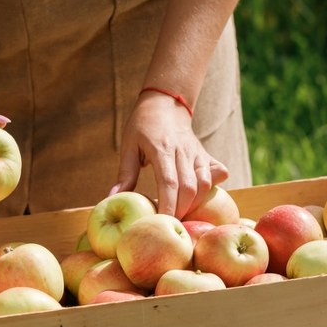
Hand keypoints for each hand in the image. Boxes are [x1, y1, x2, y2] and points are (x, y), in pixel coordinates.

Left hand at [115, 90, 228, 218]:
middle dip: (180, 210)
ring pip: (204, 184)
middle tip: (168, 223)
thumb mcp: (128, 145)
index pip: (169, 182)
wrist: (166, 103)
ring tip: (180, 213)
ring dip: (194, 203)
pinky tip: (199, 200)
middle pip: (188, 188)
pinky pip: (214, 175)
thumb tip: (112, 198)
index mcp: (162, 148)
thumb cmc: (142, 125)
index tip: (161, 221)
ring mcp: (197, 153)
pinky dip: (210, 190)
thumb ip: (125, 173)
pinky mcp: (205, 155)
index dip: (168, 204)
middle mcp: (183, 151)